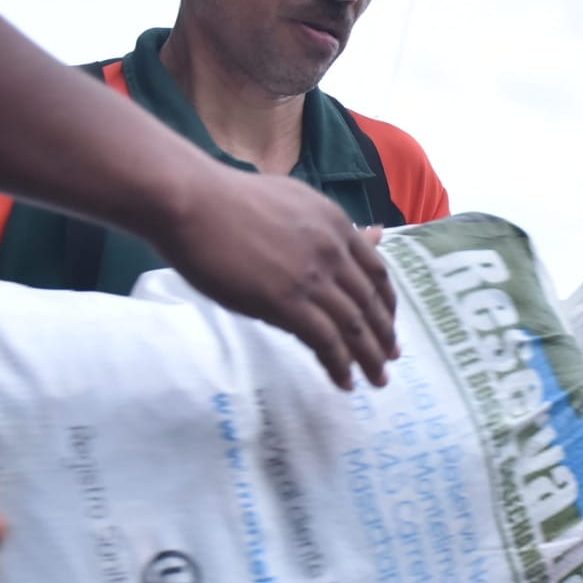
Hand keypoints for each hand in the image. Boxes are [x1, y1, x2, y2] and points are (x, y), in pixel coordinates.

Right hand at [156, 167, 398, 390]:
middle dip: (384, 337)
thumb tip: (374, 235)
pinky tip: (344, 381)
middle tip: (389, 361)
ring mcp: (312, 277)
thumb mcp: (296, 203)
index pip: (377, 272)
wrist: (193, 202)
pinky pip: (326, 341)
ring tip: (377, 380)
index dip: (386, 304)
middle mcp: (333, 251)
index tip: (389, 324)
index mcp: (336, 224)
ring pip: (354, 326)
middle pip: (370, 303)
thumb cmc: (230, 201)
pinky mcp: (286, 301)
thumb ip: (334, 228)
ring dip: (369, 358)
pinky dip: (340, 365)